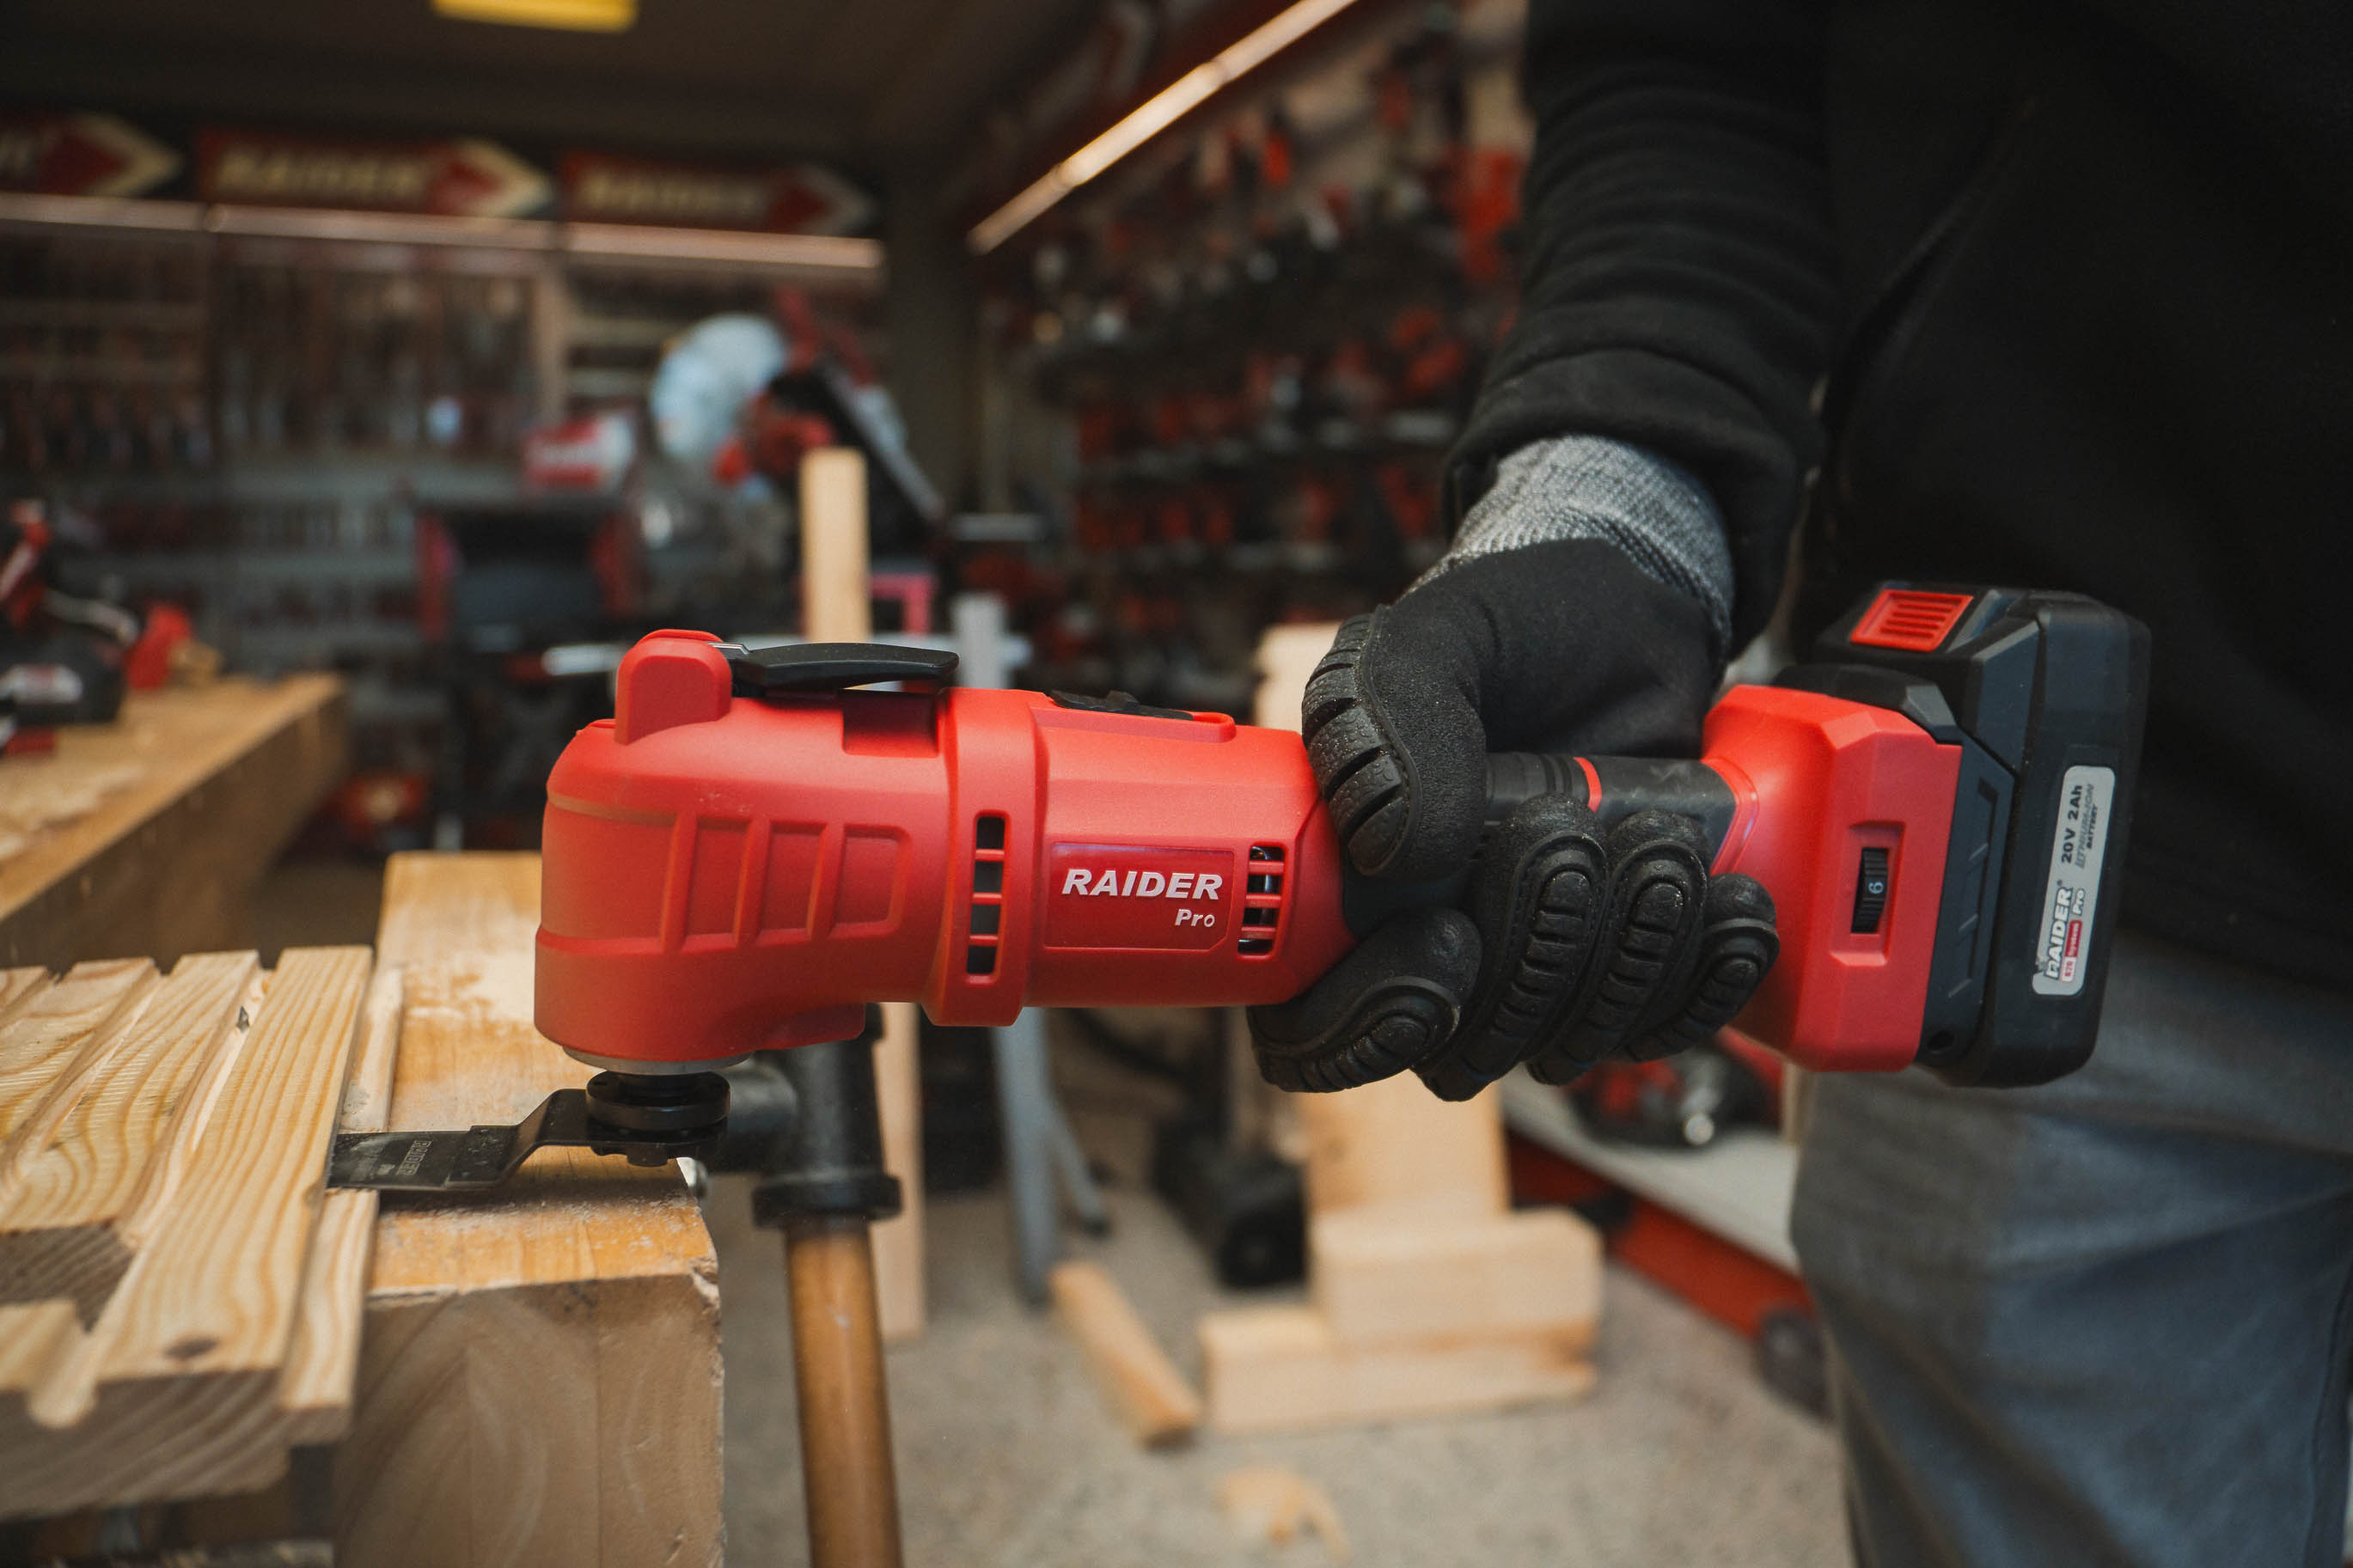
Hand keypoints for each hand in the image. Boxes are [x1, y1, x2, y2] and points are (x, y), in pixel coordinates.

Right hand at [1246, 539, 1778, 1099]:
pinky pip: (1658, 1028)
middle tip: (1568, 836)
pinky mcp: (1622, 973)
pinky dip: (1702, 976)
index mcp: (1339, 889)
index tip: (1443, 943)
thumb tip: (1391, 846)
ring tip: (1656, 840)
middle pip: (1455, 1049)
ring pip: (1562, 1044)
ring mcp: (1527, 972)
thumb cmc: (1513, 628)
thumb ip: (1391, 716)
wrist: (1632, 625)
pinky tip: (1727, 904)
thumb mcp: (1436, 638)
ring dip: (1623, 951)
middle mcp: (1423, 949)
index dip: (1365, 1026)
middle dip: (1530, 952)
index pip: (1312, 1031)